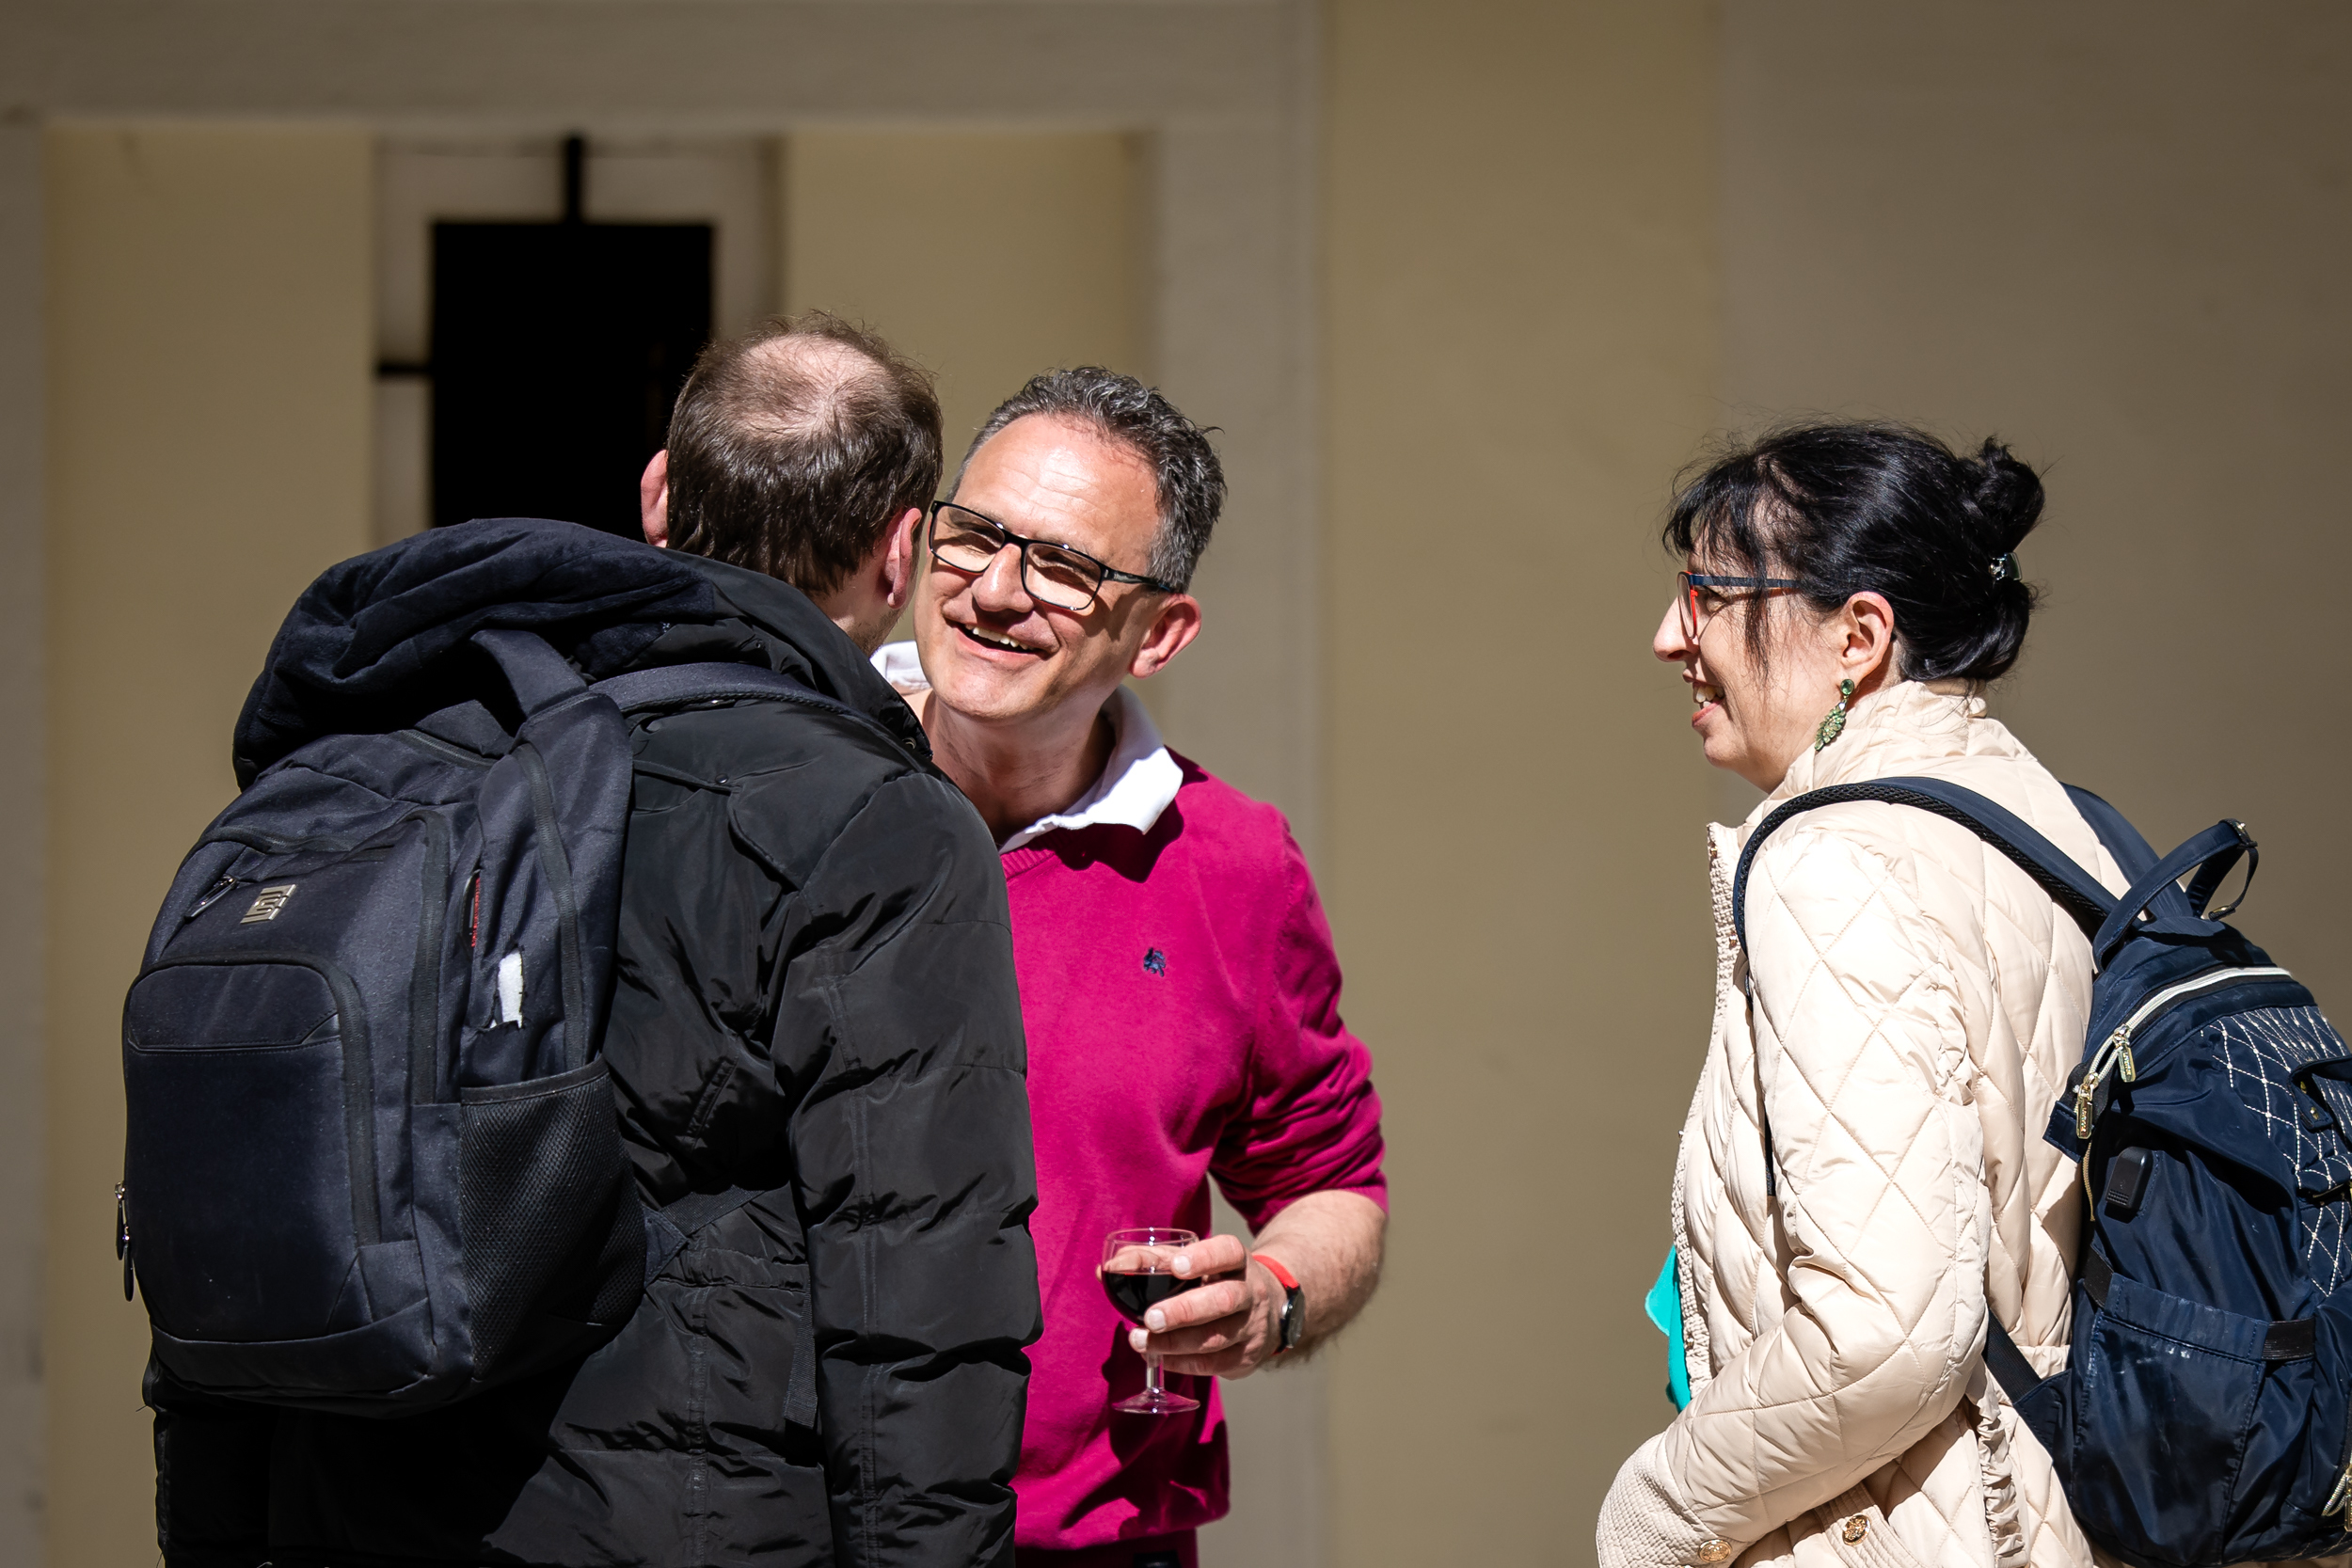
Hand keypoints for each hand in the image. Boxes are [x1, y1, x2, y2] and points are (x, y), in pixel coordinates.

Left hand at [1128, 1232, 1285, 1378]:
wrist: (1267, 1312)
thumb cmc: (1214, 1281)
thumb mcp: (1192, 1263)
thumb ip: (1151, 1261)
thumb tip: (1109, 1268)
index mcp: (1236, 1260)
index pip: (1226, 1252)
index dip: (1203, 1258)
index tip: (1176, 1266)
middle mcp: (1250, 1291)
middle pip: (1223, 1300)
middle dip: (1184, 1310)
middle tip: (1151, 1317)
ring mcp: (1251, 1326)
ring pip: (1216, 1337)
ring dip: (1174, 1342)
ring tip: (1141, 1341)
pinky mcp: (1246, 1357)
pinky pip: (1213, 1365)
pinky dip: (1182, 1363)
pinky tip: (1159, 1356)